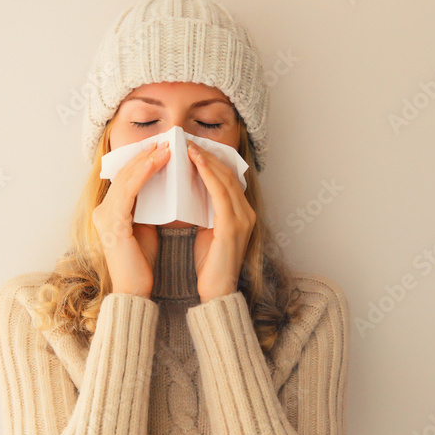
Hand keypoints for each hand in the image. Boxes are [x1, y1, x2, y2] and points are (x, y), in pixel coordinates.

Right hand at [91, 139, 170, 297]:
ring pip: (126, 178)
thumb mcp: (144, 228)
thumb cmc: (140, 263)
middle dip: (146, 155)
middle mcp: (102, 210)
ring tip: (166, 147)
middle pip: (124, 173)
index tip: (162, 148)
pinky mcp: (113, 222)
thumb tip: (162, 187)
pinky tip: (157, 162)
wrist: (133, 290)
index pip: (126, 179)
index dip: (142, 161)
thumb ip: (146, 208)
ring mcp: (105, 215)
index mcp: (109, 211)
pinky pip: (129, 191)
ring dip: (147, 160)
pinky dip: (144, 174)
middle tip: (166, 141)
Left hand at [186, 139, 254, 302]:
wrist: (217, 293)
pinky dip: (208, 175)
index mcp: (241, 214)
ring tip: (189, 146)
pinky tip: (196, 163)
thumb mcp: (207, 231)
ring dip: (207, 160)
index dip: (212, 161)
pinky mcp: (233, 227)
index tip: (193, 148)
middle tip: (188, 141)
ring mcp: (242, 219)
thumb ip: (206, 212)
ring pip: (225, 180)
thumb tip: (190, 192)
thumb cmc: (209, 266)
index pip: (227, 179)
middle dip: (208, 155)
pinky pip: (220, 193)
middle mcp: (246, 213)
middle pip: (228, 174)